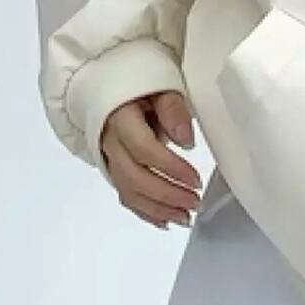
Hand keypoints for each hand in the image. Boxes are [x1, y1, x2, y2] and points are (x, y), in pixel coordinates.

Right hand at [100, 90, 202, 229]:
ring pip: (128, 191)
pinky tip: (166, 222)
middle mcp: (109, 142)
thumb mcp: (161, 85)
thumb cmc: (144, 83)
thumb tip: (186, 140)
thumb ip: (173, 110)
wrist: (114, 83)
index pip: (143, 149)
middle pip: (134, 177)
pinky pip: (125, 195)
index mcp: (120, 118)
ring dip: (158, 209)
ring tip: (186, 217)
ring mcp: (108, 158)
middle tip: (195, 203)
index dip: (170, 168)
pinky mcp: (112, 168)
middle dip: (166, 195)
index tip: (196, 180)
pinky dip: (145, 211)